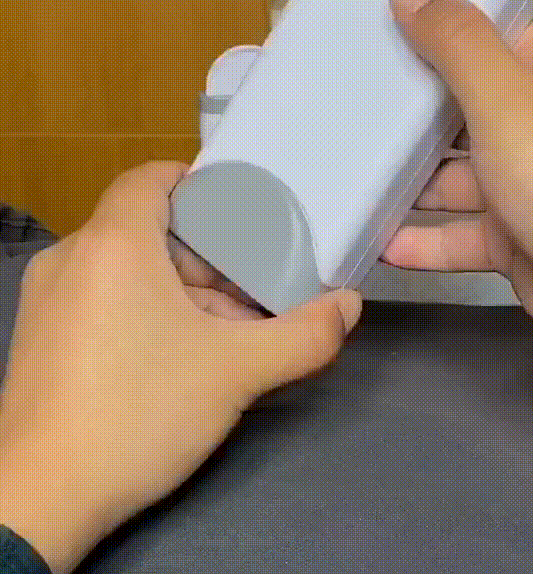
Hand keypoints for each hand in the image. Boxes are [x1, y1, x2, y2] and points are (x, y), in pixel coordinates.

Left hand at [0, 161, 361, 573]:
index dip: (198, 182)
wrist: (40, 501)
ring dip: (177, 287)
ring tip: (224, 329)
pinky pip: (99, 298)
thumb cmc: (139, 412)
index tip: (241, 208)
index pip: (151, 176)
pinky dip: (141, 308)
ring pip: (124, 267)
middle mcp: (72, 257)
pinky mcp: (38, 336)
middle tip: (250, 283)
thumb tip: (350, 306)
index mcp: (113, 243)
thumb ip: (304, 336)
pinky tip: (177, 356)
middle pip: (147, 228)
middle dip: (204, 255)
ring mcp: (47, 298)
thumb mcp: (236, 372)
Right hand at [383, 0, 532, 402]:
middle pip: (460, 109)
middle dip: (409, 112)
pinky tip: (379, 241)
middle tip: (344, 100)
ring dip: (409, 183)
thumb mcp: (505, 98)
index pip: (486, 38)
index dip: (437, 29)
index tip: (380, 23)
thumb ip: (456, 44)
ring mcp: (523, 185)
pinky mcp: (512, 239)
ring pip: (452, 178)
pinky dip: (422, 240)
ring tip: (349, 175)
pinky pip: (457, 234)